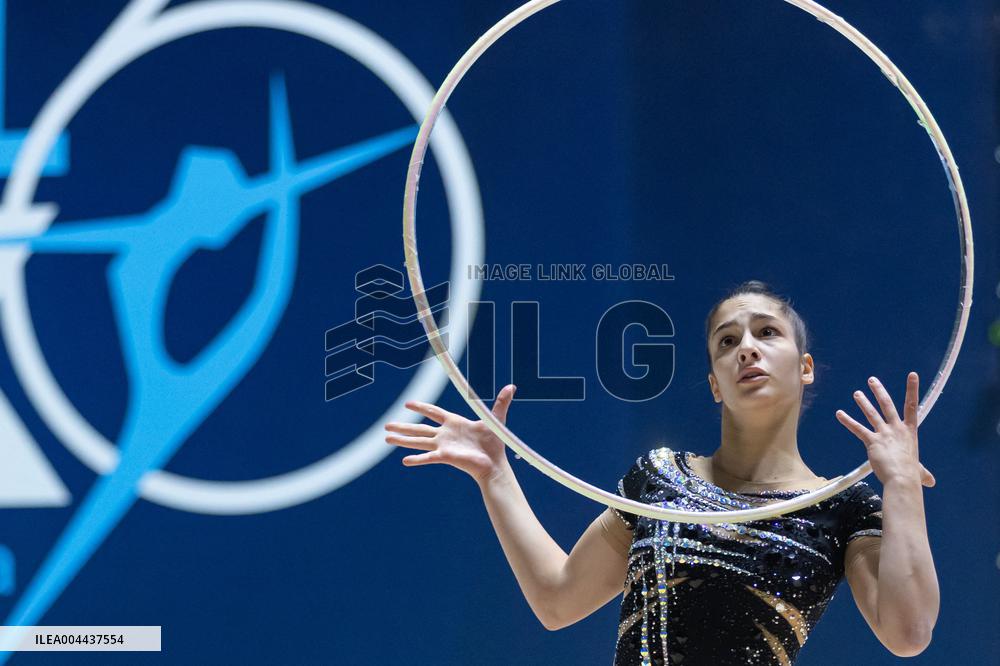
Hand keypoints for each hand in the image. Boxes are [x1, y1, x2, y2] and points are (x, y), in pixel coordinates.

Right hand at [384, 384, 517, 483]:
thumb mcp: (496, 419)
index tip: (407, 404)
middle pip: (419, 428)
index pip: (433, 412)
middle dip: (403, 427)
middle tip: (386, 425)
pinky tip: (404, 460)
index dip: (421, 408)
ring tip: (386, 439)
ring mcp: (443, 446)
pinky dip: (416, 459)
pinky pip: (427, 457)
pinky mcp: (445, 457)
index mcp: (454, 423)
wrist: (494, 463)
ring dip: (402, 440)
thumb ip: (501, 402)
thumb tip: (512, 386)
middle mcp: (445, 434)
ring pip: (418, 441)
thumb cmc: (494, 443)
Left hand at [836, 372, 935, 487]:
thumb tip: (931, 482)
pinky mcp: (872, 441)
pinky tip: (839, 414)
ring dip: (863, 402)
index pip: (913, 406)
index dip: (912, 389)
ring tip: (857, 393)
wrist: (902, 479)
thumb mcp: (920, 472)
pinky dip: (847, 421)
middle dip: (879, 391)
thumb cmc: (911, 475)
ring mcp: (884, 434)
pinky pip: (857, 429)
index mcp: (910, 432)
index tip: (912, 375)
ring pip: (872, 414)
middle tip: (872, 380)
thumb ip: (924, 473)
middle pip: (888, 405)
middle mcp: (897, 429)